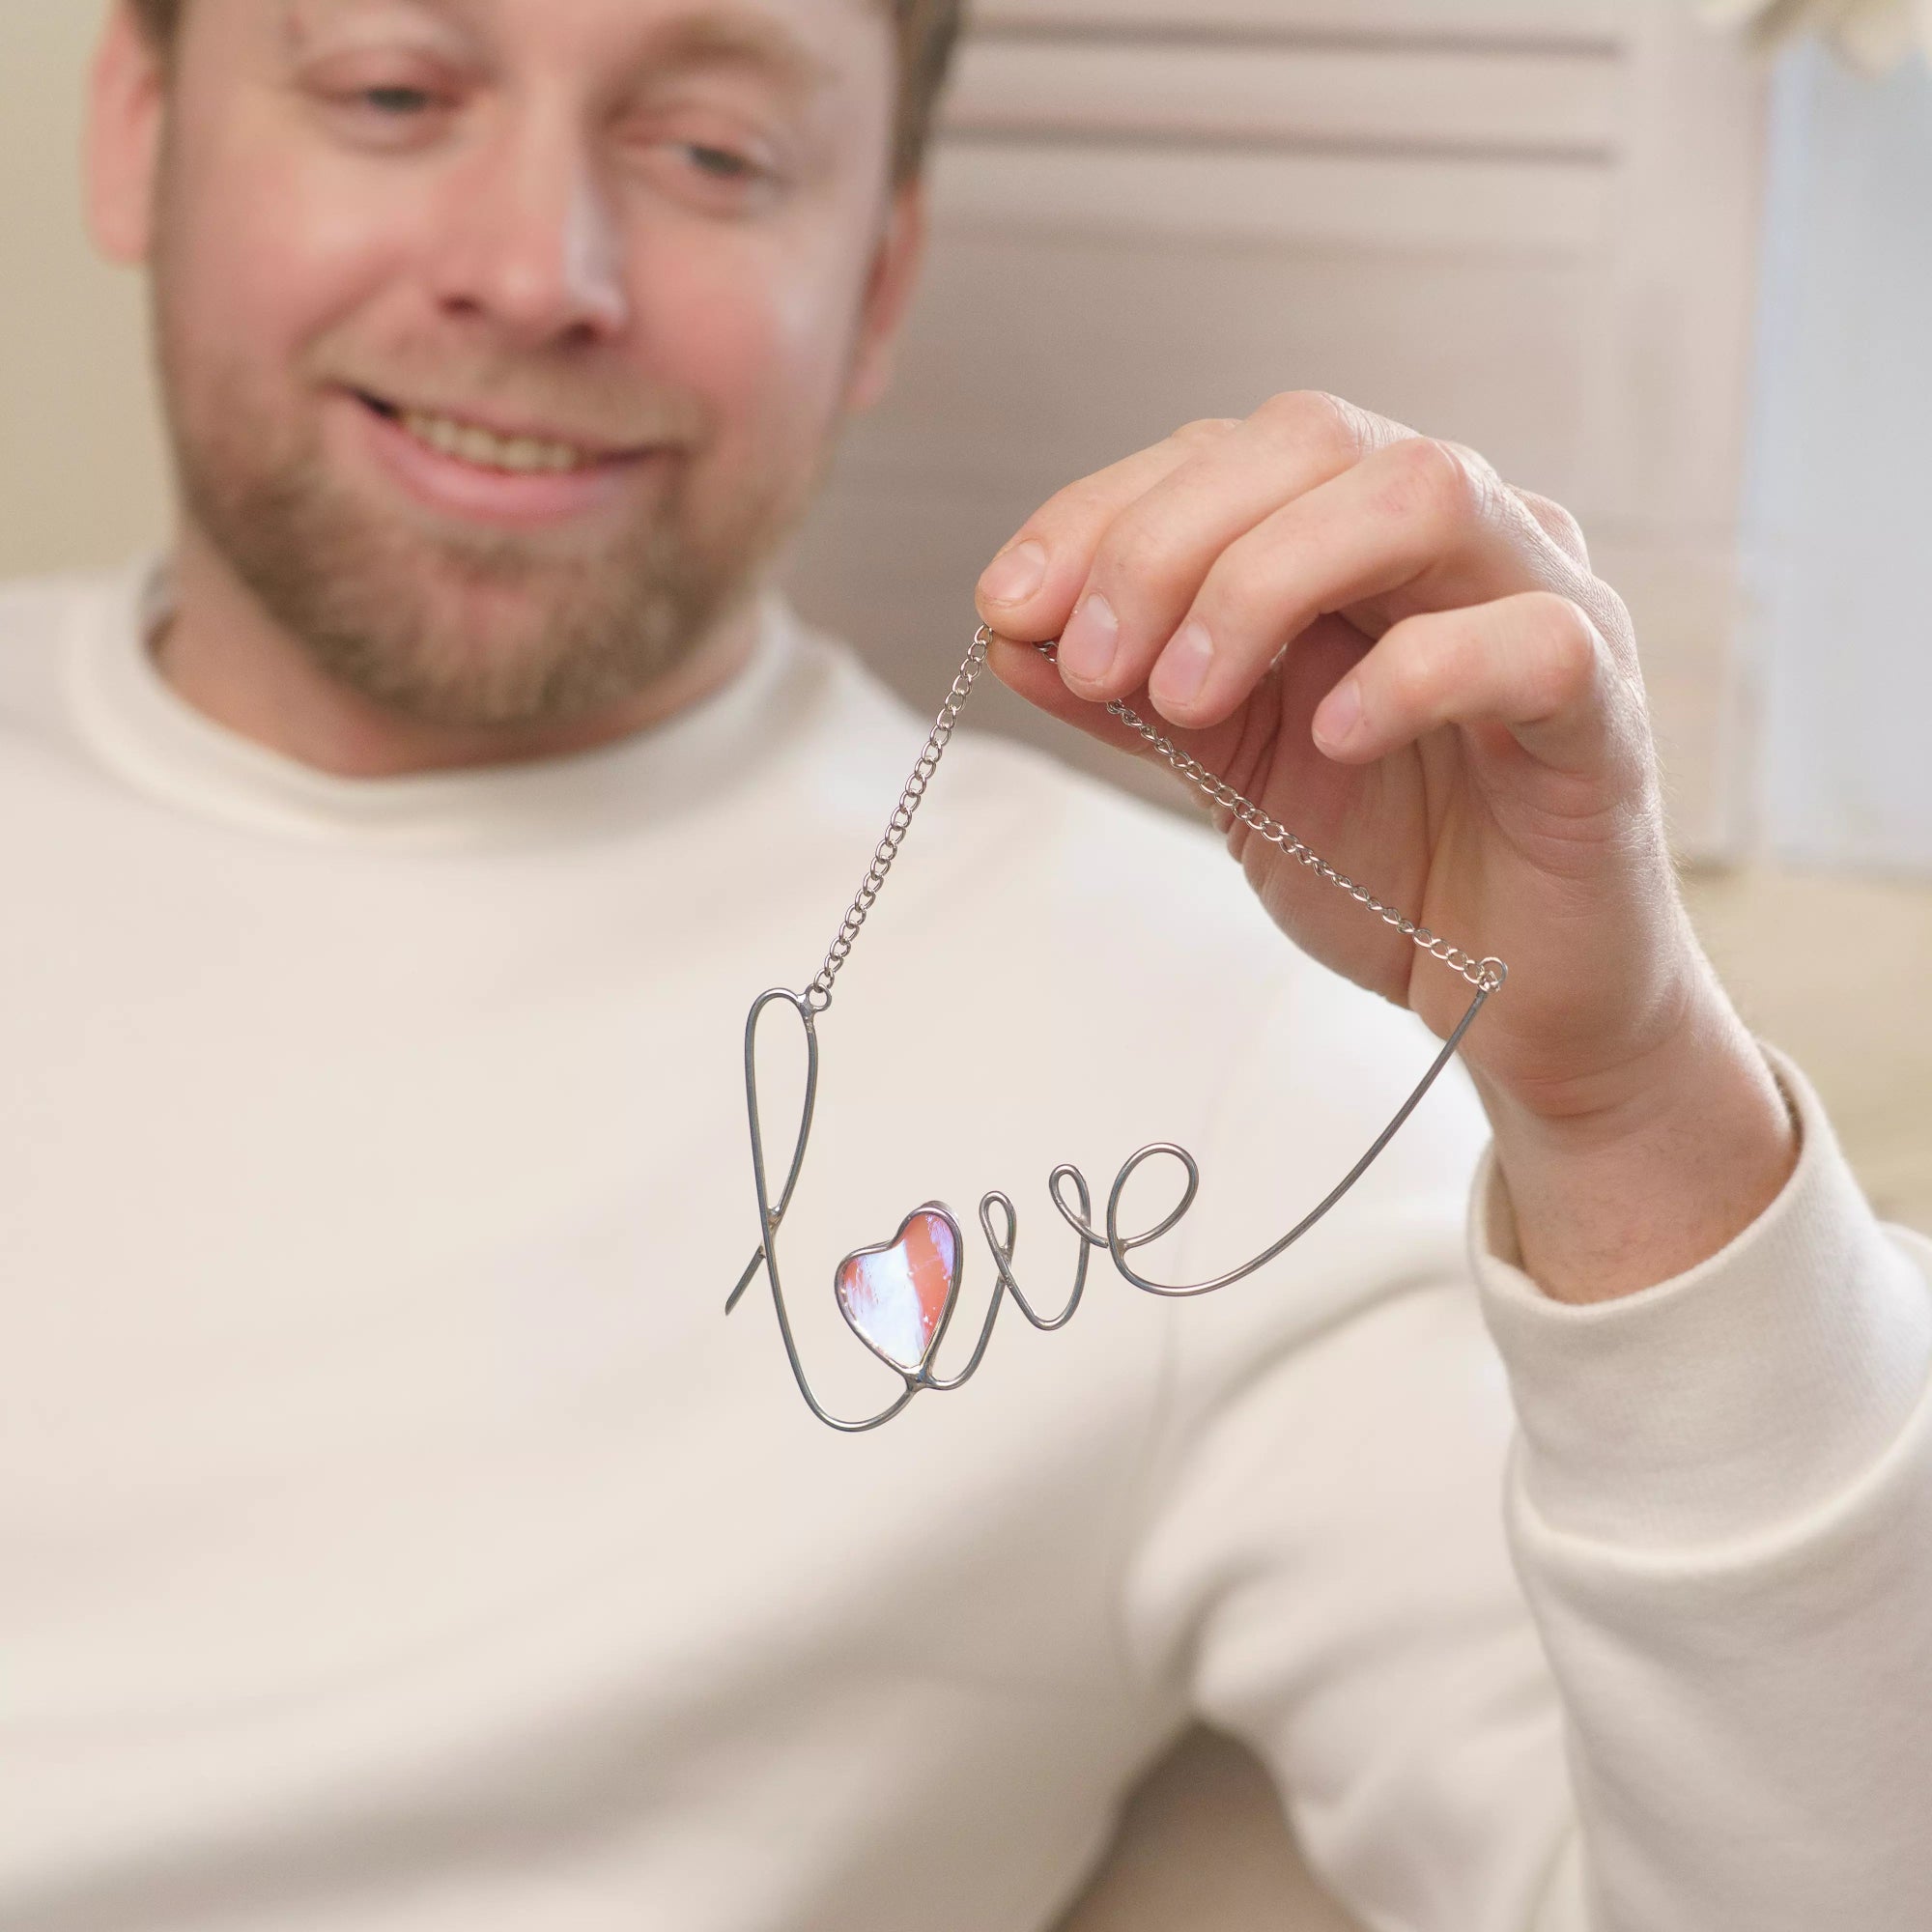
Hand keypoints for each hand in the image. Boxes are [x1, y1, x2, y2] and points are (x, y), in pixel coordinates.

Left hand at [976, 393, 1794, 1300]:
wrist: (1508, 996)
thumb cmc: (1386, 861)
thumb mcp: (1228, 769)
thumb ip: (1134, 695)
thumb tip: (1010, 631)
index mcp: (1357, 535)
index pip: (1225, 455)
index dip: (1102, 513)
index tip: (1006, 605)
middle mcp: (1456, 538)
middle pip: (1314, 440)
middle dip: (1169, 538)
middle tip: (1095, 659)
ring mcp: (1545, 603)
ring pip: (1422, 494)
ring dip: (1269, 579)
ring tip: (1184, 697)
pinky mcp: (1604, 709)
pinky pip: (1530, 639)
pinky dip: (1415, 674)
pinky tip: (1332, 738)